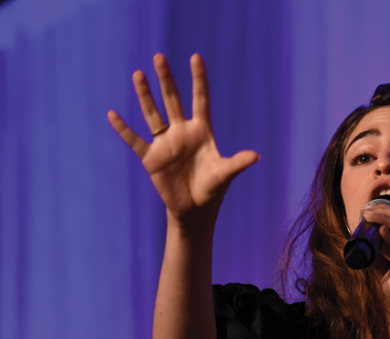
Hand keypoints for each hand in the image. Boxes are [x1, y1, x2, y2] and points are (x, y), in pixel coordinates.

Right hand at [107, 53, 258, 224]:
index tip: (196, 57)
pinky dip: (123, 129)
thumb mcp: (225, 174)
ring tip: (138, 74)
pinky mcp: (151, 158)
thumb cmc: (213, 189)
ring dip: (145, 95)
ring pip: (152, 113)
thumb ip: (237, 163)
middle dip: (166, 79)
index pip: (200, 99)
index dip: (198, 79)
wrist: (194, 210)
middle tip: (159, 56)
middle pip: (173, 100)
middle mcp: (182, 132)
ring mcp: (165, 143)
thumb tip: (256, 156)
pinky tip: (112, 114)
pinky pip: (134, 140)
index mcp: (201, 132)